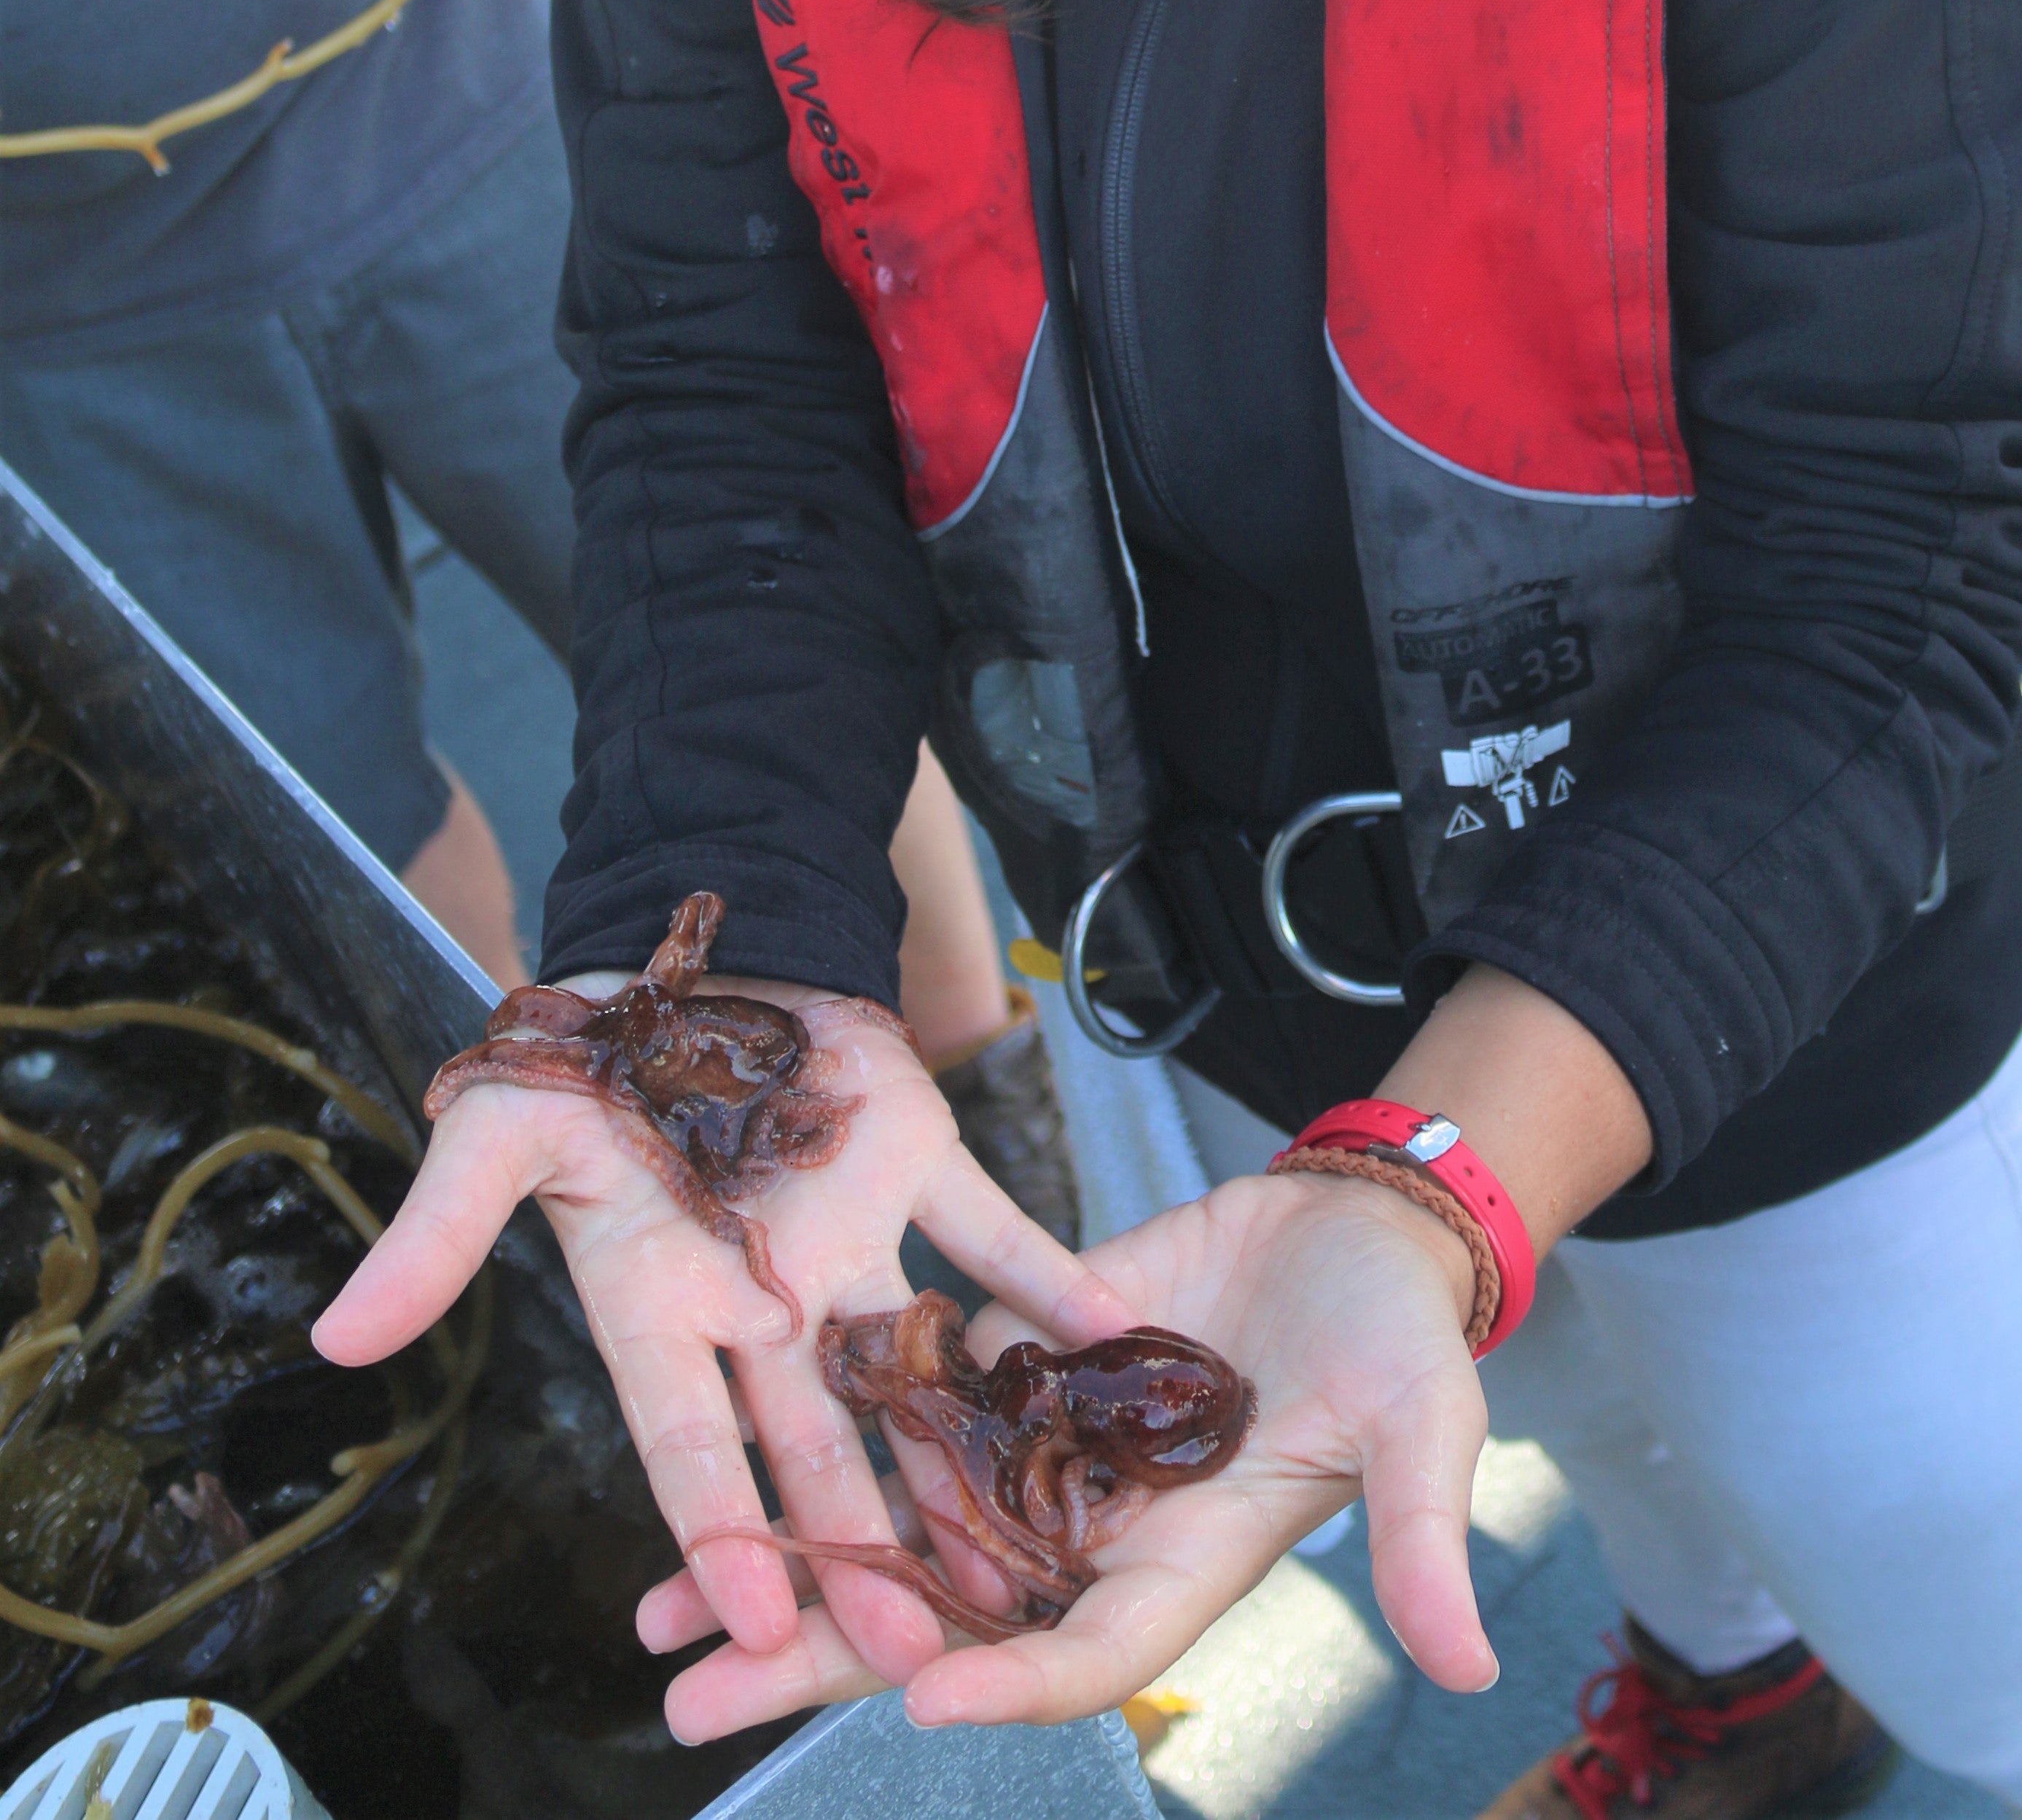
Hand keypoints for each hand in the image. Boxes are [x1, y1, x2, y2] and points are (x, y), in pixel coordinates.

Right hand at [312, 975, 1137, 1684]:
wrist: (674, 953)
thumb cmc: (573, 1057)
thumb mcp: (495, 1135)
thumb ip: (438, 1237)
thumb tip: (334, 1341)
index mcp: (664, 1307)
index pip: (694, 1444)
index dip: (724, 1533)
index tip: (758, 1624)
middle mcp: (765, 1300)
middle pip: (818, 1440)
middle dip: (859, 1541)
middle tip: (910, 1642)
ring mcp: (849, 1239)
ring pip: (910, 1366)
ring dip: (960, 1450)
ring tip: (1020, 1544)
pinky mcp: (918, 1166)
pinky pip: (995, 1232)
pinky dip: (1048, 1279)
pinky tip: (1114, 1334)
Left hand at [635, 1168, 1495, 1738]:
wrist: (1352, 1226)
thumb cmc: (1398, 1329)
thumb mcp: (1423, 1423)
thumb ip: (1420, 1534)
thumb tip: (1470, 1667)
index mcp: (1181, 1560)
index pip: (1083, 1647)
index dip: (1009, 1676)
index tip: (920, 1699)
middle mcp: (1092, 1527)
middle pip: (943, 1616)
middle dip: (820, 1661)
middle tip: (689, 1702)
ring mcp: (1045, 1449)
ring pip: (901, 1527)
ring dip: (792, 1565)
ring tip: (659, 1611)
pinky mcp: (1017, 1365)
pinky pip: (912, 1414)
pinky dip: (831, 1440)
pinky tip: (730, 1457)